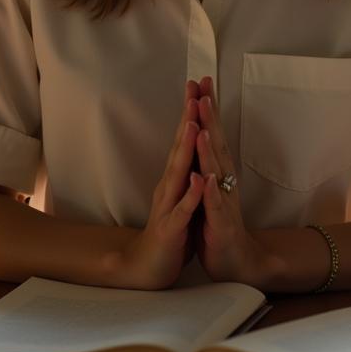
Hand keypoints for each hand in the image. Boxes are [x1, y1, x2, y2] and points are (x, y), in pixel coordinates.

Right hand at [117, 83, 204, 289]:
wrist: (149, 267)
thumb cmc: (171, 229)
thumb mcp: (183, 194)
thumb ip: (187, 169)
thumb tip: (193, 141)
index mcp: (176, 177)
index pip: (185, 139)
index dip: (193, 112)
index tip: (201, 85)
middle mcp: (169, 185)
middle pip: (180, 147)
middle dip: (188, 119)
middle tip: (195, 91)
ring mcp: (169, 205)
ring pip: (179, 173)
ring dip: (186, 149)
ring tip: (194, 125)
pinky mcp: (172, 228)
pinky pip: (184, 209)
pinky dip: (191, 194)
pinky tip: (198, 180)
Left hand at [191, 76, 269, 285]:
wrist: (236, 261)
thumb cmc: (218, 222)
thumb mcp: (210, 186)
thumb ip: (208, 160)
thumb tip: (203, 130)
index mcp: (218, 171)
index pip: (212, 133)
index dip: (207, 108)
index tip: (200, 81)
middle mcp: (224, 181)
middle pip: (217, 143)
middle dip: (210, 117)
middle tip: (203, 90)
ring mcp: (224, 201)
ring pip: (216, 171)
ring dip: (209, 149)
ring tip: (201, 127)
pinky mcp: (220, 223)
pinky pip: (214, 205)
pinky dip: (210, 191)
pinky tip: (205, 177)